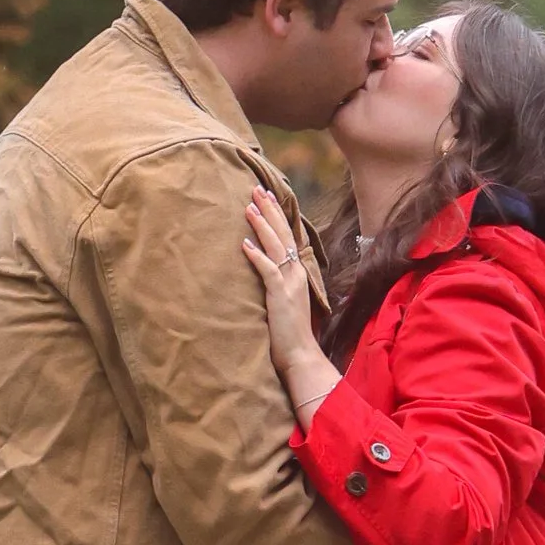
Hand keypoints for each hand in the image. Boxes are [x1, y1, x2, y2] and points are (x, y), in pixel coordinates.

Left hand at [242, 184, 337, 421]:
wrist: (300, 356)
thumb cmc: (289, 333)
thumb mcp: (283, 301)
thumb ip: (276, 283)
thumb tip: (261, 268)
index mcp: (298, 273)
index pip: (287, 236)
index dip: (277, 215)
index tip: (266, 197)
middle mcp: (297, 273)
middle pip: (282, 233)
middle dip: (269, 209)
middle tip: (257, 189)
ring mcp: (290, 283)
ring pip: (276, 246)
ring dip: (261, 224)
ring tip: (249, 206)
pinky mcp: (281, 296)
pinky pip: (268, 270)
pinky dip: (256, 256)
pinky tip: (244, 244)